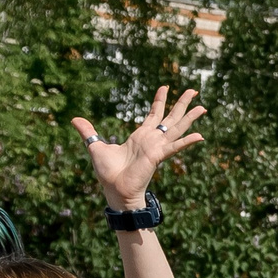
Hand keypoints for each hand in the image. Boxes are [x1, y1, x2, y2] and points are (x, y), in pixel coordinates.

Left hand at [72, 86, 206, 209]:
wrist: (114, 190)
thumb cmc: (108, 173)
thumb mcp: (95, 146)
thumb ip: (88, 132)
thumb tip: (74, 119)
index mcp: (140, 137)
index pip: (153, 114)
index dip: (160, 100)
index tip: (166, 87)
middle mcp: (152, 140)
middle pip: (171, 117)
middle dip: (182, 104)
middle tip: (194, 90)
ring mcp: (157, 147)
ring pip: (177, 128)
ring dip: (190, 118)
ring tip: (203, 107)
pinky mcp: (157, 156)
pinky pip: (175, 147)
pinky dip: (187, 141)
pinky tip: (200, 136)